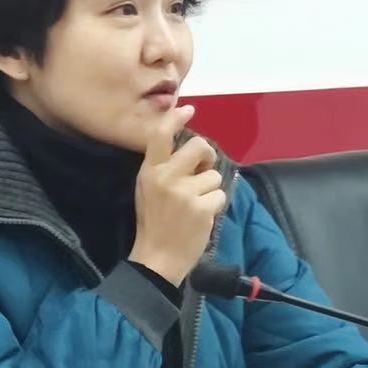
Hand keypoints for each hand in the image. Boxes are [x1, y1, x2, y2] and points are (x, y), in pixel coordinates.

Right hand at [129, 105, 227, 285]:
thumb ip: (164, 168)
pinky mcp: (201, 207)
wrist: (157, 259)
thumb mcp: (147, 190)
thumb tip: (187, 149)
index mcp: (149, 171)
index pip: (161, 135)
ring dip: (210, 189)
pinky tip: (201, 217)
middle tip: (204, 168)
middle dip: (207, 155)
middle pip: (199, 146)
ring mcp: (184, 192)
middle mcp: (165, 177)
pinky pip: (219, 195)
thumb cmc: (154, 224)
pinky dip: (214, 206)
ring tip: (196, 205)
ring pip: (213, 175)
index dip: (176, 118)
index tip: (188, 108)